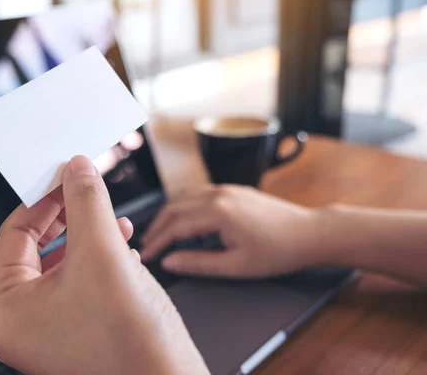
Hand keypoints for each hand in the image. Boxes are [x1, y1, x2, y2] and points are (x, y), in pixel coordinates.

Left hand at [0, 156, 208, 374]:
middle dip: (69, 217)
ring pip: (61, 263)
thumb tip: (76, 170)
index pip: (14, 233)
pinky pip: (76, 283)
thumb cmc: (129, 343)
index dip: (44, 198)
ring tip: (115, 220)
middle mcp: (17, 324)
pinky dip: (98, 260)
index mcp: (2, 310)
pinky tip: (124, 249)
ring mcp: (44, 331)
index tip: (65, 174)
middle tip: (86, 189)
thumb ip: (85, 202)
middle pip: (36, 248)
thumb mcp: (102, 252)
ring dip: (89, 236)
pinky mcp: (71, 333)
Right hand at [140, 185, 322, 277]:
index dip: (156, 243)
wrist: (310, 232)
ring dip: (168, 214)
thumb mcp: (236, 266)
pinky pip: (198, 193)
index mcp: (217, 212)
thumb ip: (198, 263)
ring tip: (159, 233)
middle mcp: (218, 194)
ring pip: (183, 196)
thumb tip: (170, 262)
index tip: (145, 256)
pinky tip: (183, 220)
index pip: (174, 226)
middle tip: (146, 245)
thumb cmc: (278, 252)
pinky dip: (183, 206)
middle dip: (156, 227)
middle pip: (173, 207)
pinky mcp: (233, 189)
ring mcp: (226, 188)